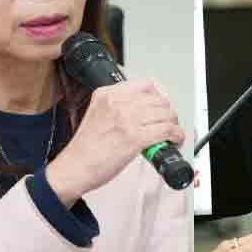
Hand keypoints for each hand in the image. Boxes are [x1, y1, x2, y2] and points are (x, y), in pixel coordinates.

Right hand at [44, 78, 184, 204]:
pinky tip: (174, 140)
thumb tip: (143, 109)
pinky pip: (167, 130)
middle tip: (168, 123)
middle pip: (159, 99)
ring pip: (166, 113)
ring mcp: (126, 119)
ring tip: (172, 134)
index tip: (160, 107)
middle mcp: (117, 103)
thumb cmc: (85, 147)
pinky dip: (176, 135)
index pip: (145, 84)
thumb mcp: (97, 113)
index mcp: (107, 94)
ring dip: (174, 124)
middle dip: (168, 112)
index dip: (158, 96)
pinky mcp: (135, 138)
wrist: (75, 167)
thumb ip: (116, 106)